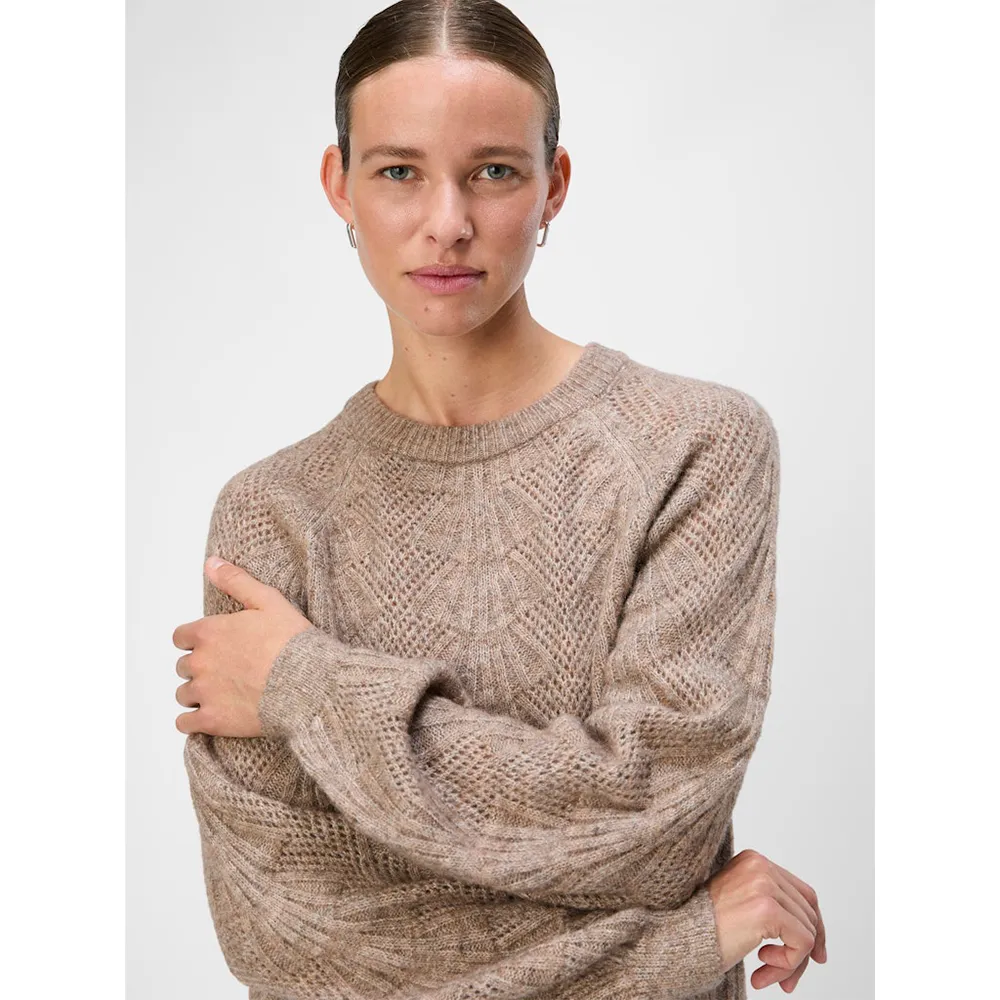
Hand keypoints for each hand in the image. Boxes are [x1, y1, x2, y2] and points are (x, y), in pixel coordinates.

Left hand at [172, 555, 313, 736]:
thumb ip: (235, 581)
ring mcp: (204, 693)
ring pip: (184, 694)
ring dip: (197, 694)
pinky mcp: (212, 721)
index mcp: (209, 632)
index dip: (196, 641)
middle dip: (200, 668)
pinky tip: (212, 717)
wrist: (308, 683)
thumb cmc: (292, 642)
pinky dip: (194, 722)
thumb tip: (211, 563)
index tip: (215, 647)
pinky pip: (185, 724)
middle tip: (226, 671)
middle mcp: (200, 662)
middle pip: (183, 667)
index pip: (181, 637)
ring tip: (224, 695)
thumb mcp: (268, 600)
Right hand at [708, 849, 826, 991]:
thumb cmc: (704, 927)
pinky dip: (790, 964)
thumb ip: (772, 904)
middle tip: (787, 980)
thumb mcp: (742, 903)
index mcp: (754, 861)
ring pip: (807, 931)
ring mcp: (764, 886)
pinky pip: (802, 942)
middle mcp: (761, 866)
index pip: (803, 893)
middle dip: (803, 951)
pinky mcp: (767, 909)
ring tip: (767, 974)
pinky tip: (762, 969)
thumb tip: (813, 933)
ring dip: (792, 963)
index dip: (814, 926)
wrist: (677, 937)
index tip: (814, 954)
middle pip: (808, 913)